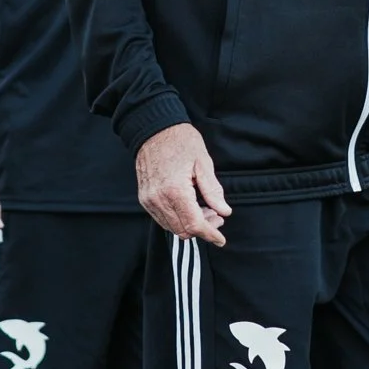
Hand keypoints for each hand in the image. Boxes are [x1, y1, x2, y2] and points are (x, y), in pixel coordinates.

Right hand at [135, 123, 230, 244]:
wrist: (154, 128)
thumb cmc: (180, 141)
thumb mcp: (203, 162)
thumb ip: (213, 190)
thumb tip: (224, 211)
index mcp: (175, 190)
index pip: (194, 224)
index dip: (210, 234)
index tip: (221, 239)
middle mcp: (158, 199)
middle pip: (182, 230)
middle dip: (202, 229)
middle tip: (217, 216)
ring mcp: (149, 200)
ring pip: (171, 227)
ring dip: (189, 225)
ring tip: (205, 209)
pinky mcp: (144, 198)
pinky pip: (161, 218)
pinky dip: (177, 219)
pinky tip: (189, 206)